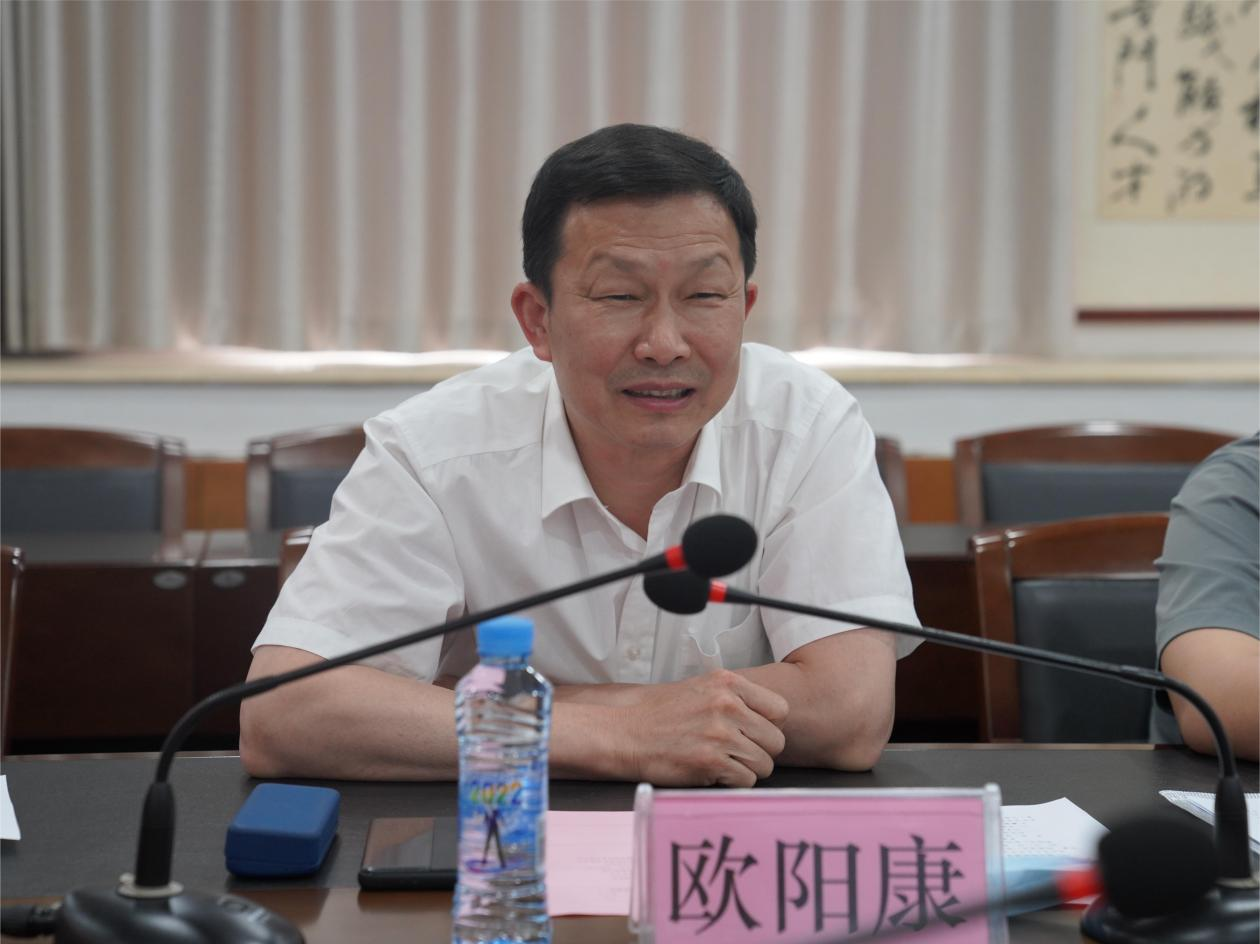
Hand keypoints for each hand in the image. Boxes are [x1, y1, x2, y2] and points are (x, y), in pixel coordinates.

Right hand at [614, 670, 788, 786]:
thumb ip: (735, 698)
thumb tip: (769, 720)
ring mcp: (719, 733)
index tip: (755, 732)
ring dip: (747, 769)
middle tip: (738, 753)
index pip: (781, 709)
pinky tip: (713, 773)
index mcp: (727, 683)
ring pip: (764, 764)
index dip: (771, 725)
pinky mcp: (710, 761)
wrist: (624, 733)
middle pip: (776, 740)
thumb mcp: (700, 688)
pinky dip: (733, 783)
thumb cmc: (659, 714)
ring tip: (724, 764)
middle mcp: (727, 705)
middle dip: (761, 751)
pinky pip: (746, 781)